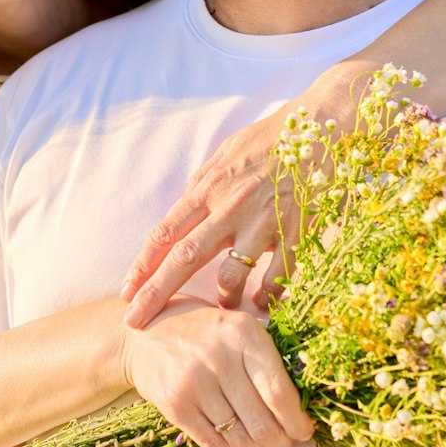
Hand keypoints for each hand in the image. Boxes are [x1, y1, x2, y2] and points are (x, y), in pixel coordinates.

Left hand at [119, 109, 297, 328]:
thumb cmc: (269, 140)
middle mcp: (229, 207)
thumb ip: (202, 184)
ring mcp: (262, 221)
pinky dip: (266, 295)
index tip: (126, 291)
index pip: (165, 233)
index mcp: (208, 188)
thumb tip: (182, 208)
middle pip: (184, 258)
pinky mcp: (294, 232)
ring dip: (222, 297)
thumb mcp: (225, 154)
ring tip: (222, 307)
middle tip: (136, 320)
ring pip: (231, 273)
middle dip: (156, 293)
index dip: (142, 264)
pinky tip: (261, 303)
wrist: (319, 126)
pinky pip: (276, 275)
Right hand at [120, 299, 312, 446]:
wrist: (145, 335)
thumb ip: (269, 359)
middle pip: (262, 422)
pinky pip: (213, 444)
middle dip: (279, 441)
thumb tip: (302, 409)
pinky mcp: (175, 405)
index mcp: (243, 334)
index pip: (280, 393)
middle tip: (282, 442)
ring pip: (239, 438)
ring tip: (258, 442)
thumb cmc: (204, 333)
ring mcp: (194, 383)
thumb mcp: (238, 329)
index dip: (297, 422)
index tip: (303, 431)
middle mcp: (219, 358)